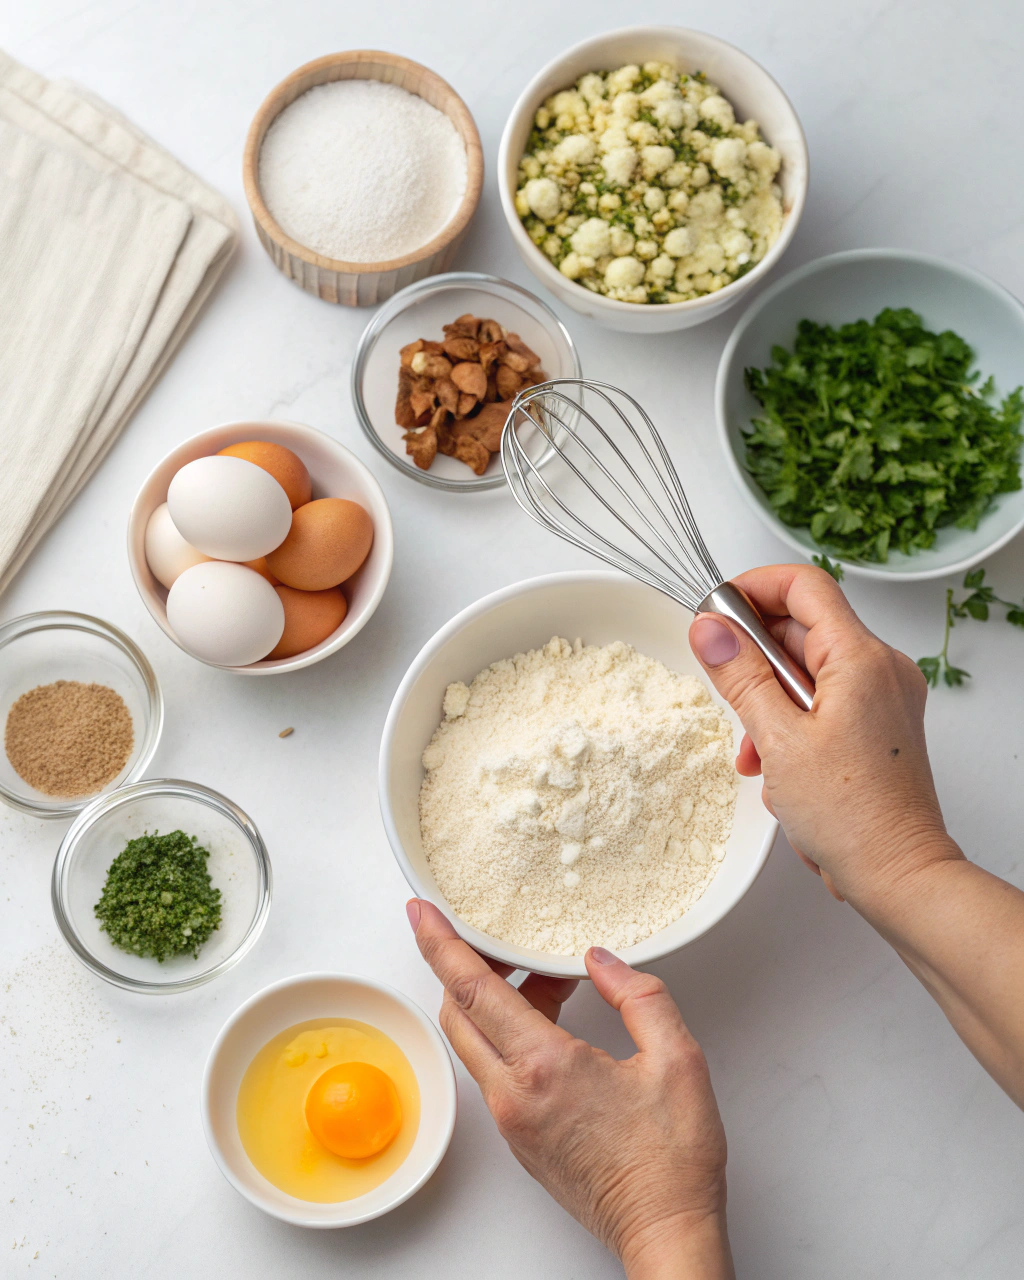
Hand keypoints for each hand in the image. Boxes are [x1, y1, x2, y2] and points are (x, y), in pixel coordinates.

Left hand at [407, 899, 733, 1278]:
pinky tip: (551, 1021)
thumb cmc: (672, 1160)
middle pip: (458, 1013)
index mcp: (543, 1068)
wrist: (665, 1234)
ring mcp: (512, 1121)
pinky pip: (496, 1069)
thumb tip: (600, 961)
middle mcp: (513, 1095)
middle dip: (463, 964)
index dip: (440, 943)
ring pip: (476, 1042)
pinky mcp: (520, 1139)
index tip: (421, 912)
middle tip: (494, 936)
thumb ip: (638, 997)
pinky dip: (508, 1033)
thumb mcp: (677, 1059)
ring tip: (545, 978)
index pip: (473, 989)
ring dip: (493, 1000)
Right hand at [687, 564, 1023, 1108]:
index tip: (716, 611)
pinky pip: (822, 704)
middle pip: (803, 629)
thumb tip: (708, 628)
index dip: (754, 587)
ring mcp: (882, 700)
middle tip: (724, 687)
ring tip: (753, 749)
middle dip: (754, 659)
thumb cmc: (852, 815)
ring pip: (807, 672)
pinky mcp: (876, 729)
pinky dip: (790, 725)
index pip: (804, 586)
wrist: (899, 875)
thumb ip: (739, 676)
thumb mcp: (777, 740)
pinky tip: (774, 767)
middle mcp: (880, 670)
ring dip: (767, 701)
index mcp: (861, 659)